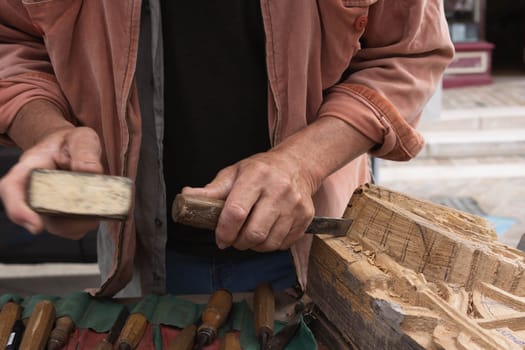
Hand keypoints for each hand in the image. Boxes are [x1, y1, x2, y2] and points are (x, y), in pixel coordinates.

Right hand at [0, 126, 103, 238]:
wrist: (73, 149)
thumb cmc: (72, 143)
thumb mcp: (81, 138)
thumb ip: (85, 151)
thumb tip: (90, 171)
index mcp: (28, 168)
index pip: (12, 189)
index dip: (19, 210)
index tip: (37, 227)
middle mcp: (32, 192)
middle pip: (39, 216)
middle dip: (68, 218)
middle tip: (93, 209)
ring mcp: (46, 208)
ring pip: (59, 226)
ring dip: (82, 220)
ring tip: (100, 203)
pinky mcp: (61, 217)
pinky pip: (72, 229)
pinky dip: (88, 221)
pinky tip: (99, 208)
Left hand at [182, 148, 316, 251]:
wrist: (297, 165)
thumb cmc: (261, 170)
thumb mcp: (234, 172)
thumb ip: (211, 189)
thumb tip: (186, 197)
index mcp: (256, 176)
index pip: (236, 212)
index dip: (224, 231)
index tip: (220, 238)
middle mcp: (278, 190)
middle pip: (253, 233)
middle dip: (238, 243)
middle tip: (234, 239)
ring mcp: (295, 205)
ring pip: (269, 243)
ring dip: (254, 246)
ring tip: (249, 236)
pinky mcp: (305, 217)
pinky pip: (283, 244)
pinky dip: (270, 245)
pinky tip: (266, 233)